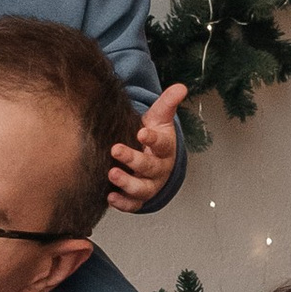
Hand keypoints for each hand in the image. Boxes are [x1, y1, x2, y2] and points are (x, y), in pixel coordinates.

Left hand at [104, 82, 187, 212]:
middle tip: (116, 150)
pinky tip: (110, 197)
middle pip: (149, 167)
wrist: (154, 160)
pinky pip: (133, 204)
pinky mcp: (138, 198)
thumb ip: (167, 103)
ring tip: (112, 174)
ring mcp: (149, 184)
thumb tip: (180, 87)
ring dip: (127, 183)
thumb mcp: (160, 118)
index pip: (161, 143)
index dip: (152, 138)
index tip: (141, 132)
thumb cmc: (155, 137)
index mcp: (165, 148)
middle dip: (133, 159)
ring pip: (142, 188)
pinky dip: (123, 203)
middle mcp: (159, 168)